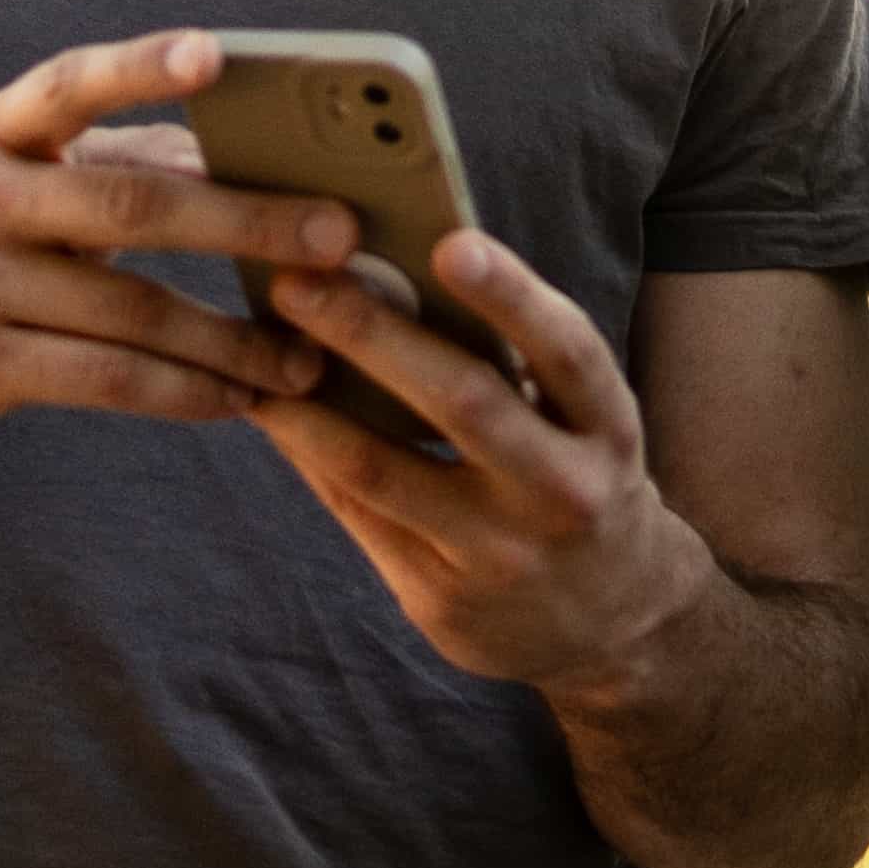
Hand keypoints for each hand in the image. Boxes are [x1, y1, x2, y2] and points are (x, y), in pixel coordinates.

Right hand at [0, 33, 351, 450]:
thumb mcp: (28, 181)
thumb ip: (128, 159)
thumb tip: (262, 160)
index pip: (69, 85)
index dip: (140, 67)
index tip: (216, 55)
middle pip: (130, 204)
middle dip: (247, 221)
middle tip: (337, 236)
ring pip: (132, 311)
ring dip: (233, 338)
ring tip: (308, 358)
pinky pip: (108, 380)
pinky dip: (187, 391)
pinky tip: (241, 399)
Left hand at [243, 226, 724, 694]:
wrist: (612, 625)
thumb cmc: (574, 480)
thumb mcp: (580, 425)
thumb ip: (516, 364)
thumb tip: (394, 277)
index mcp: (608, 429)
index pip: (567, 351)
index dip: (511, 295)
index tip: (449, 243)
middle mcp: (563, 492)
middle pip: (464, 403)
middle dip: (373, 336)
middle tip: (298, 280)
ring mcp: (501, 554)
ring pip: (383, 470)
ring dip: (307, 405)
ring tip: (256, 349)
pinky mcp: (442, 599)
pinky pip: (357, 514)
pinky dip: (309, 456)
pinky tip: (273, 413)